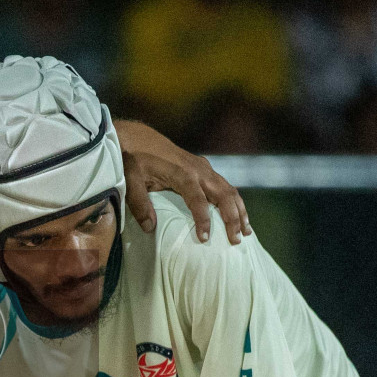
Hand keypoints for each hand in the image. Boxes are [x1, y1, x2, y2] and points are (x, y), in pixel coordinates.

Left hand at [114, 118, 250, 244]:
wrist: (135, 136)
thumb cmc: (132, 159)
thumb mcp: (131, 181)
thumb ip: (140, 204)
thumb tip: (150, 228)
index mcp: (182, 173)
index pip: (199, 201)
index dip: (204, 220)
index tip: (204, 239)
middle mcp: (198, 170)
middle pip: (223, 195)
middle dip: (233, 218)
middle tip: (236, 240)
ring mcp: (202, 167)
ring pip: (229, 189)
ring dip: (239, 210)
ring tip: (246, 231)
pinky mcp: (202, 167)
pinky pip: (224, 185)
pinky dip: (233, 201)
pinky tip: (238, 215)